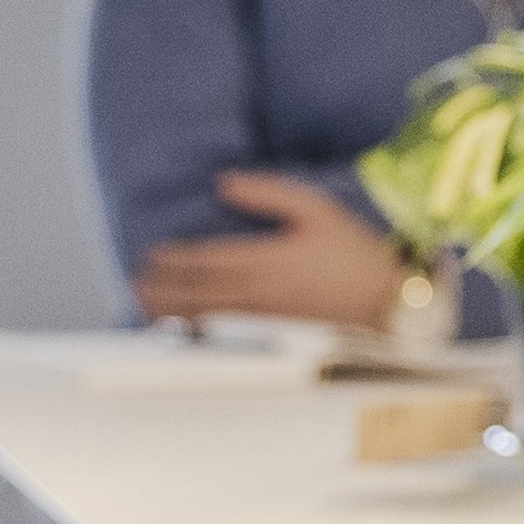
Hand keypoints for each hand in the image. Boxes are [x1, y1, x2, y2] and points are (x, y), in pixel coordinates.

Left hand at [135, 170, 411, 331]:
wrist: (389, 304)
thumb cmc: (354, 254)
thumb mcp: (315, 209)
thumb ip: (266, 193)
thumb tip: (222, 184)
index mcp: (264, 261)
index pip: (202, 262)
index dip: (171, 259)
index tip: (150, 255)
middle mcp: (257, 295)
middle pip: (193, 293)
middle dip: (159, 287)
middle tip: (134, 281)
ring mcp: (263, 322)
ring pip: (203, 318)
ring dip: (168, 312)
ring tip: (143, 304)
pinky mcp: (273, 339)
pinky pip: (222, 337)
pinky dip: (194, 333)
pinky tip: (181, 329)